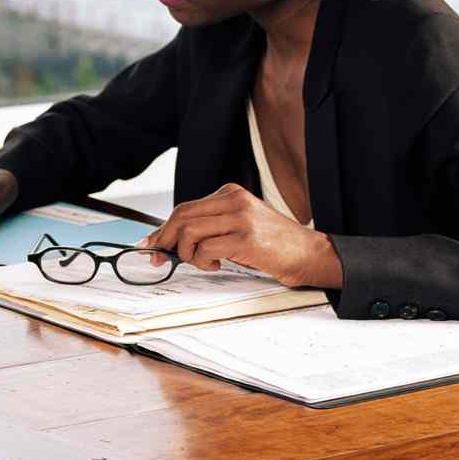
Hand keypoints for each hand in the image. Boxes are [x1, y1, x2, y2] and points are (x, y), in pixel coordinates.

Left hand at [141, 183, 342, 288]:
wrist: (307, 253)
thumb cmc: (272, 245)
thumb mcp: (240, 225)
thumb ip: (211, 226)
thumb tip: (173, 241)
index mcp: (230, 193)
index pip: (185, 207)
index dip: (163, 228)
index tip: (151, 244)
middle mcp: (234, 200)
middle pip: (181, 215)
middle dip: (164, 240)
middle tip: (160, 258)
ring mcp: (240, 218)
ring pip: (189, 231)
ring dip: (187, 253)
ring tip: (202, 262)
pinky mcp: (245, 238)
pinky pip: (206, 248)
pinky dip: (203, 262)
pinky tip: (216, 265)